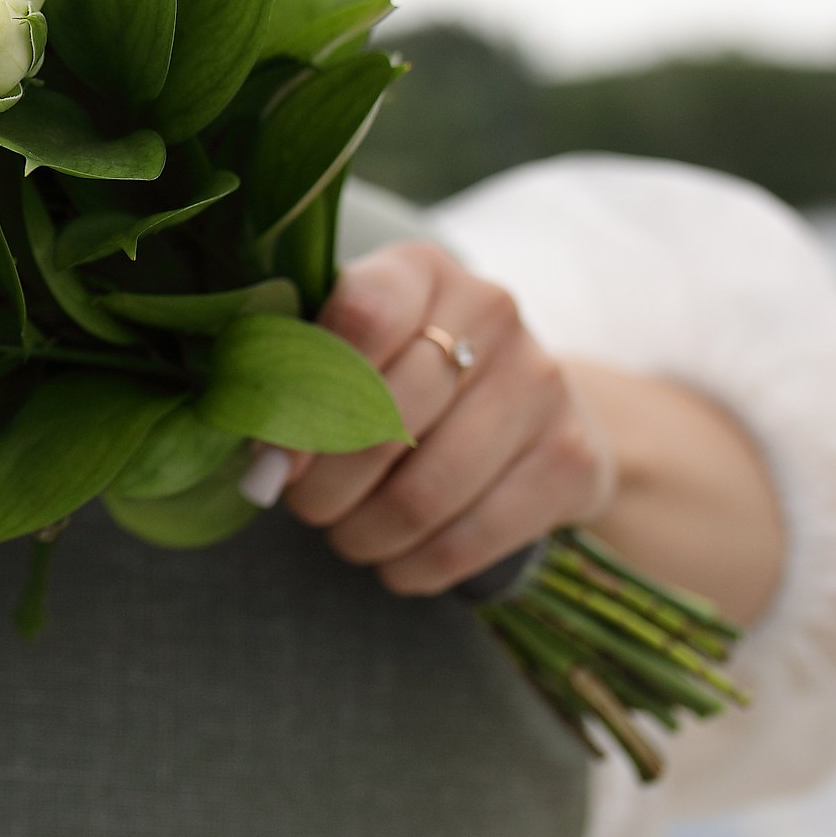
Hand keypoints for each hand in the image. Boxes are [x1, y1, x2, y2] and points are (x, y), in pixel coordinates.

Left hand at [275, 242, 617, 595]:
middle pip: (383, 419)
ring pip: (423, 493)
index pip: (362, 314)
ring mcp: (540, 384)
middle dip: (324, 485)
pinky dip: (414, 566)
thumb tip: (265, 466)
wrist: (528, 409)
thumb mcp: (347, 350)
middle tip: (304, 504)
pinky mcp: (570, 460)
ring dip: (362, 533)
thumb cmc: (403, 375)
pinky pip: (469, 540)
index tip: (273, 456)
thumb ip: (296, 386)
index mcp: (420, 270)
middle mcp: (491, 312)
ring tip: (346, 533)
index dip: (305, 395)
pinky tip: (394, 561)